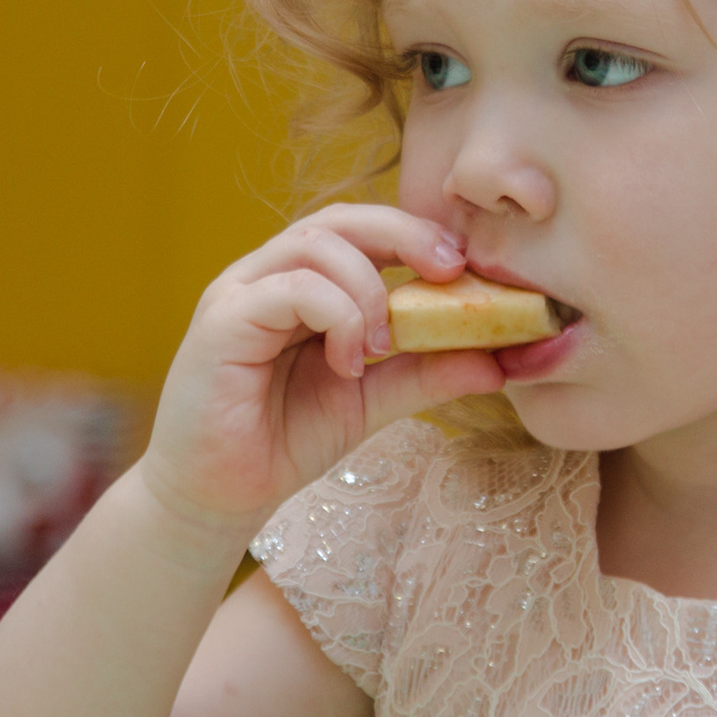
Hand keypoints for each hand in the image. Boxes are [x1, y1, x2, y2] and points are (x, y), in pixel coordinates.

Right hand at [140, 205, 505, 527]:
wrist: (217, 497)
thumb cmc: (283, 440)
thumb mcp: (371, 401)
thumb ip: (425, 374)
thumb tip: (499, 361)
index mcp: (302, 283)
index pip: (361, 230)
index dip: (415, 235)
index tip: (465, 267)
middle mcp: (267, 275)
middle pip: (339, 219)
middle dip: (403, 234)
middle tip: (449, 269)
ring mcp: (240, 293)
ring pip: (315, 243)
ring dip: (368, 287)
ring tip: (385, 344)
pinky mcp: (221, 321)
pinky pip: (290, 287)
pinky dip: (336, 316)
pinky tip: (348, 363)